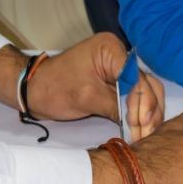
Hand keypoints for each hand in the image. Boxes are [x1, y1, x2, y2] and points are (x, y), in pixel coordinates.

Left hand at [28, 33, 165, 141]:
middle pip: (146, 83)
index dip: (142, 102)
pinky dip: (138, 113)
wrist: (33, 90)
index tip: (141, 124)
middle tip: (148, 133)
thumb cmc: (54, 88)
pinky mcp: (117, 83)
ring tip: (147, 134)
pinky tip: (142, 129)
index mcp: (111, 49)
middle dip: (149, 110)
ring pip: (145, 91)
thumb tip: (140, 124)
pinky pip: (134, 97)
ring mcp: (120, 69)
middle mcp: (120, 56)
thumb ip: (115, 106)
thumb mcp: (86, 97)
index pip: (136, 77)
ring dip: (148, 113)